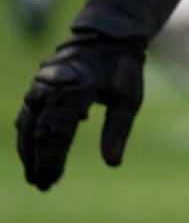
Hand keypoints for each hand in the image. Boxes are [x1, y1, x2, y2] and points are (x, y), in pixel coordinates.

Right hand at [17, 28, 144, 189]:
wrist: (106, 37)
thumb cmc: (122, 70)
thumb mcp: (128, 101)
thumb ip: (117, 132)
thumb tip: (112, 164)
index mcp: (75, 91)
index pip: (56, 133)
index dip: (51, 159)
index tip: (50, 180)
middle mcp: (52, 88)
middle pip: (38, 132)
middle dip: (38, 161)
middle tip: (41, 185)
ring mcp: (41, 86)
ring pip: (27, 123)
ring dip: (28, 151)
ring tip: (32, 175)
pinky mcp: (38, 86)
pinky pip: (27, 113)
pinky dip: (26, 134)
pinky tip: (28, 152)